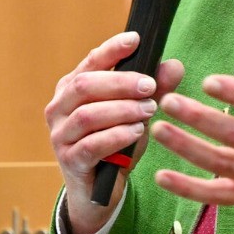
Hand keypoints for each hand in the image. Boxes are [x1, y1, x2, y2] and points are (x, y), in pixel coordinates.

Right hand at [46, 31, 185, 233]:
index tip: (136, 40)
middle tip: (150, 85)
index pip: (90, 62)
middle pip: (85, 85)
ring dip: (121, 110)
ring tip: (149, 110)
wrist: (97, 193)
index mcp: (71, 88)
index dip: (111, 49)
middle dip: (120, 82)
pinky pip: (91, 145)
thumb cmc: (115, 146)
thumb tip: (174, 66)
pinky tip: (137, 132)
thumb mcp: (136, 114)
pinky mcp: (69, 161)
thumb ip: (153, 90)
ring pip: (87, 115)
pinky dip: (116, 136)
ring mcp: (60, 136)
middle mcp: (59, 108)